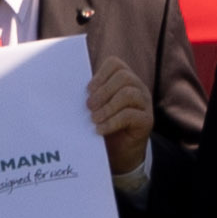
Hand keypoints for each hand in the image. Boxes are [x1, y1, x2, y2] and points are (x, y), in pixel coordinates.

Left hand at [89, 53, 154, 172]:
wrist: (120, 153)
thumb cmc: (105, 126)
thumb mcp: (97, 108)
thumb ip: (91, 96)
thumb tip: (69, 90)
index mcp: (125, 80)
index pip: (115, 64)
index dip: (100, 75)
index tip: (88, 90)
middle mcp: (138, 88)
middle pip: (123, 77)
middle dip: (103, 91)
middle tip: (89, 107)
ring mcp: (145, 103)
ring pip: (128, 94)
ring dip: (107, 107)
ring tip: (94, 119)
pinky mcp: (147, 120)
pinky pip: (130, 115)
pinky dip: (112, 122)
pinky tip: (100, 129)